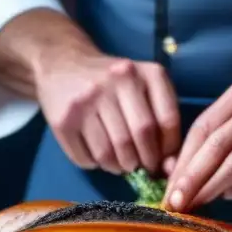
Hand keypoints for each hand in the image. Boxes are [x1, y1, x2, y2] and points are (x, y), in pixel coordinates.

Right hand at [36, 53, 180, 174]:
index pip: (167, 120)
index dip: (168, 149)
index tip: (163, 161)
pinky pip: (86, 158)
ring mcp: (88, 99)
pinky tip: (98, 156)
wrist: (62, 64)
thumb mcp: (144, 87)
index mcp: (147, 72)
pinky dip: (95, 165)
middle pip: (140, 135)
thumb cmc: (112, 83)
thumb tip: (169, 166)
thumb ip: (161, 120)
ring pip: (111, 152)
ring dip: (120, 167)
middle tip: (141, 166)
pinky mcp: (63, 120)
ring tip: (121, 164)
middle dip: (145, 161)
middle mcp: (118, 80)